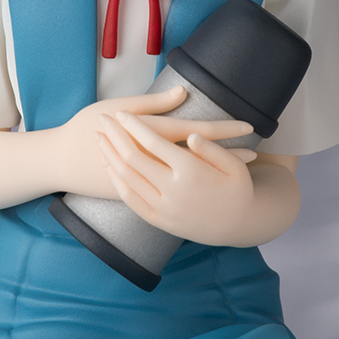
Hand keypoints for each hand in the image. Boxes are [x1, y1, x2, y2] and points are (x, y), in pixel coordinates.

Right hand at [54, 87, 253, 199]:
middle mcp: (153, 160)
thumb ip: (154, 103)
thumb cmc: (89, 124)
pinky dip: (193, 184)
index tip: (248, 125)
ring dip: (216, 170)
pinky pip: (175, 187)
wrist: (61, 159)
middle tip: (256, 152)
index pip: (196, 132)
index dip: (223, 129)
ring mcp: (147, 179)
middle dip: (228, 154)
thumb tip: (183, 93)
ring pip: (190, 174)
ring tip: (240, 169)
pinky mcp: (140, 191)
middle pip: (199, 156)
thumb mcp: (121, 106)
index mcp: (150, 135)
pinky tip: (205, 183)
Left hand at [96, 109, 258, 244]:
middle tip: (102, 119)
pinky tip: (110, 166)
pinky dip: (118, 181)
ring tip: (99, 138)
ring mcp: (166, 209)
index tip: (122, 112)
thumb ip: (211, 148)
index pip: (154, 142)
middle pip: (134, 158)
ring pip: (128, 179)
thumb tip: (191, 134)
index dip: (135, 125)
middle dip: (115, 136)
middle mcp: (174, 191)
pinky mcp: (161, 222)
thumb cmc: (239, 189)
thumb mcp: (235, 165)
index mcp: (192, 172)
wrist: (239, 226)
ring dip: (109, 156)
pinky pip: (132, 201)